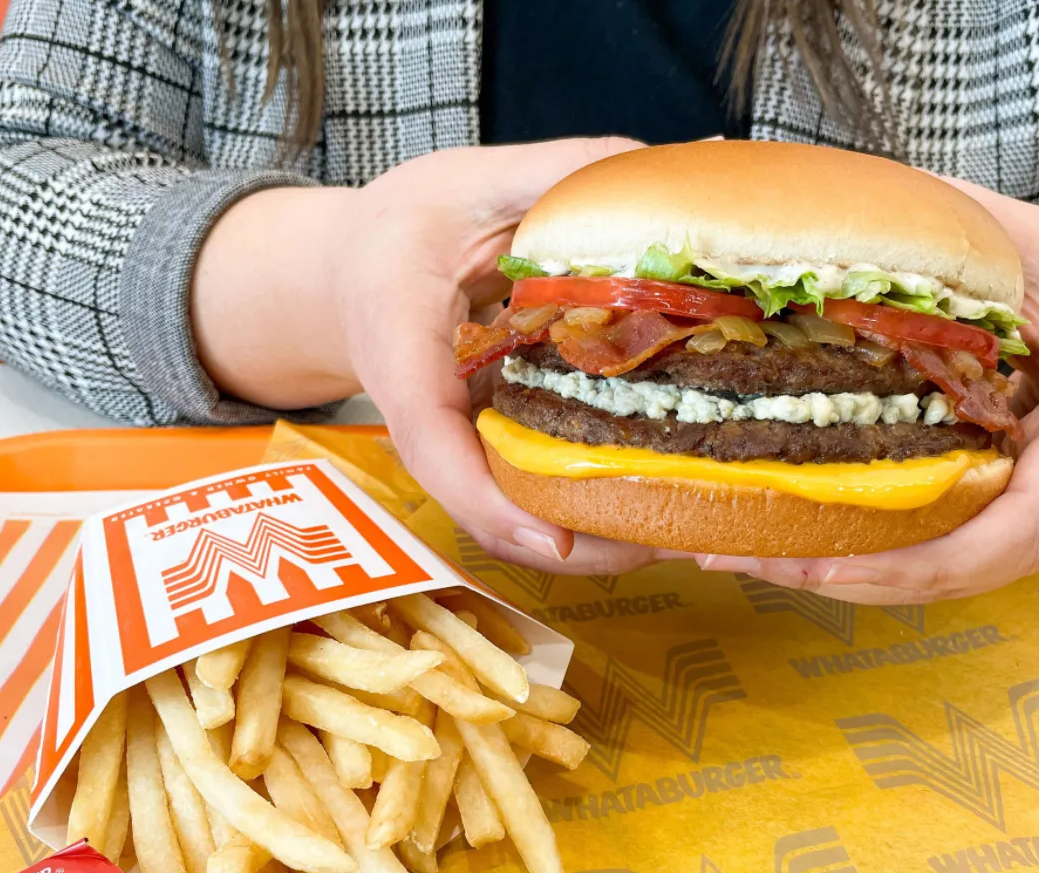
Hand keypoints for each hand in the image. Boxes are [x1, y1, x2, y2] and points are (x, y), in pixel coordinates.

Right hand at [329, 139, 669, 573]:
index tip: (563, 540)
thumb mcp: (469, 182)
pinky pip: (532, 486)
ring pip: (516, 512)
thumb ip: (556, 172)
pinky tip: (664, 488)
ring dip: (597, 535)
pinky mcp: (486, 441)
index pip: (432, 444)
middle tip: (676, 542)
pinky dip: (591, 499)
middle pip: (489, 506)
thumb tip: (661, 163)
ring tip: (689, 527)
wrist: (349, 269)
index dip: (493, 504)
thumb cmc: (400, 225)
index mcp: (401, 354)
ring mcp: (460, 440)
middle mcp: (428, 419)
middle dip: (577, 543)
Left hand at [699, 182, 1038, 602]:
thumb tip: (876, 196)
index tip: (815, 560)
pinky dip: (858, 535)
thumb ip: (980, 234)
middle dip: (829, 572)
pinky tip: (791, 513)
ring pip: (926, 565)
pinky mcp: (1009, 506)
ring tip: (730, 544)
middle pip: (938, 570)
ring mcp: (1032, 519)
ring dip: (828, 562)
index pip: (997, 543)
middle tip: (723, 550)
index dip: (901, 566)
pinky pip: (929, 534)